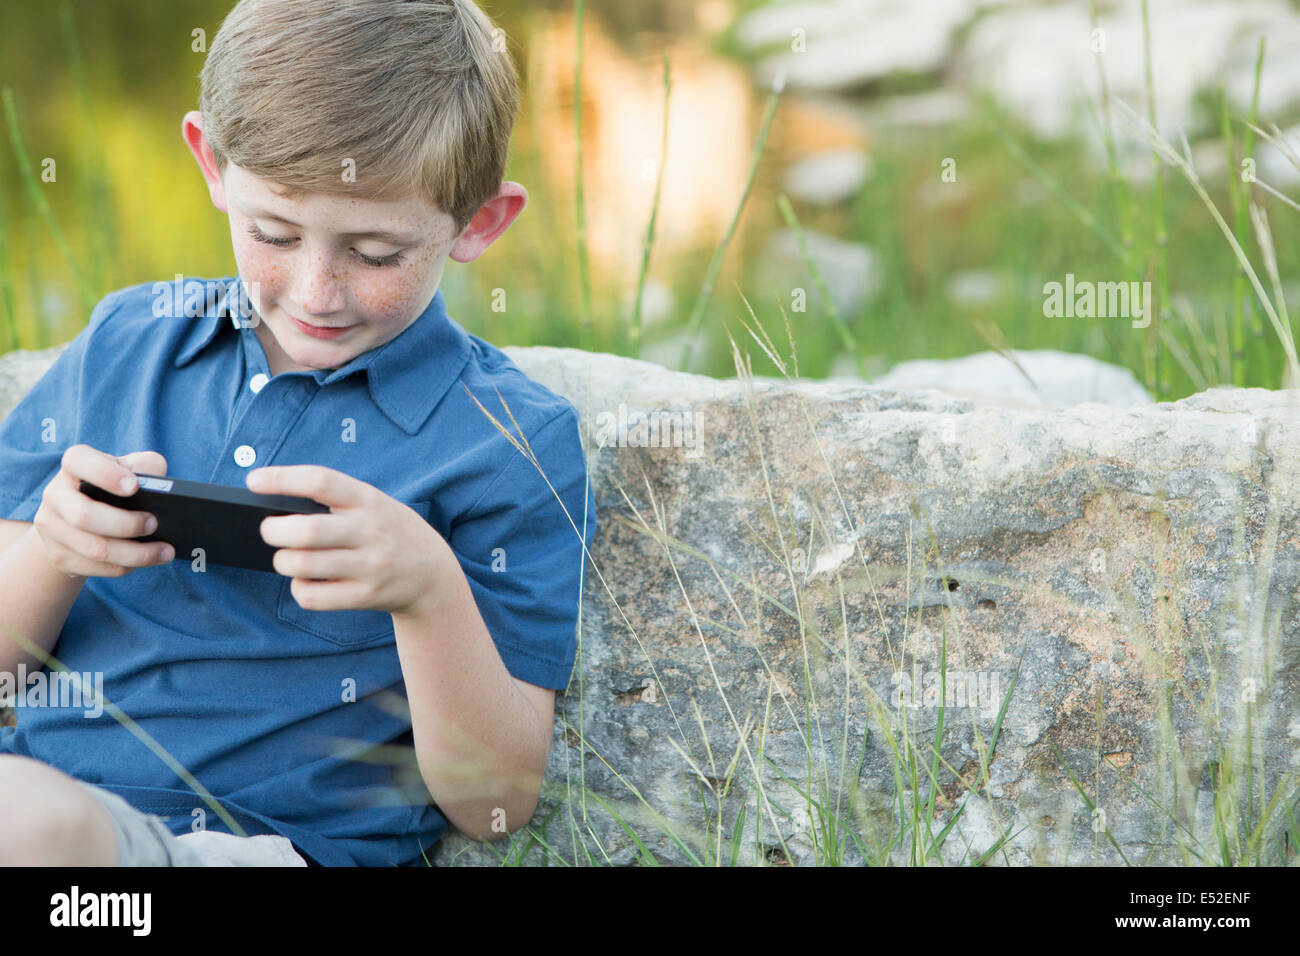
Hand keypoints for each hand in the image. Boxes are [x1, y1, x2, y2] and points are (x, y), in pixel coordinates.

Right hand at [33, 445, 173, 578]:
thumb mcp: (128, 469)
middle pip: (84, 516)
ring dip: (135, 554)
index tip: (134, 486)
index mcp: (74, 465)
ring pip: (94, 549)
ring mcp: (52, 528)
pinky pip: (95, 568)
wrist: (78, 519)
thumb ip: (145, 466)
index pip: (79, 461)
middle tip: (154, 524)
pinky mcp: (57, 556)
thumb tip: (159, 480)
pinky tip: (146, 560)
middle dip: (126, 524)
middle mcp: (55, 494)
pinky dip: (125, 566)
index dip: (106, 474)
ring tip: (165, 551)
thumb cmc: (112, 487)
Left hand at [248, 465, 448, 618]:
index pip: (321, 481)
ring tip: (286, 557)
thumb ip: (336, 501)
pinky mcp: (365, 596)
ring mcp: (370, 566)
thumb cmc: (390, 533)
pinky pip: (312, 596)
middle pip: (306, 531)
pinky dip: (298, 589)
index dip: (283, 479)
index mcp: (369, 500)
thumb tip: (276, 508)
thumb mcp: (375, 504)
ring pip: (302, 565)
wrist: (432, 576)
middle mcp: (370, 532)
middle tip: (268, 530)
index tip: (254, 481)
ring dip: (282, 561)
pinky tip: (306, 581)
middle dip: (273, 530)